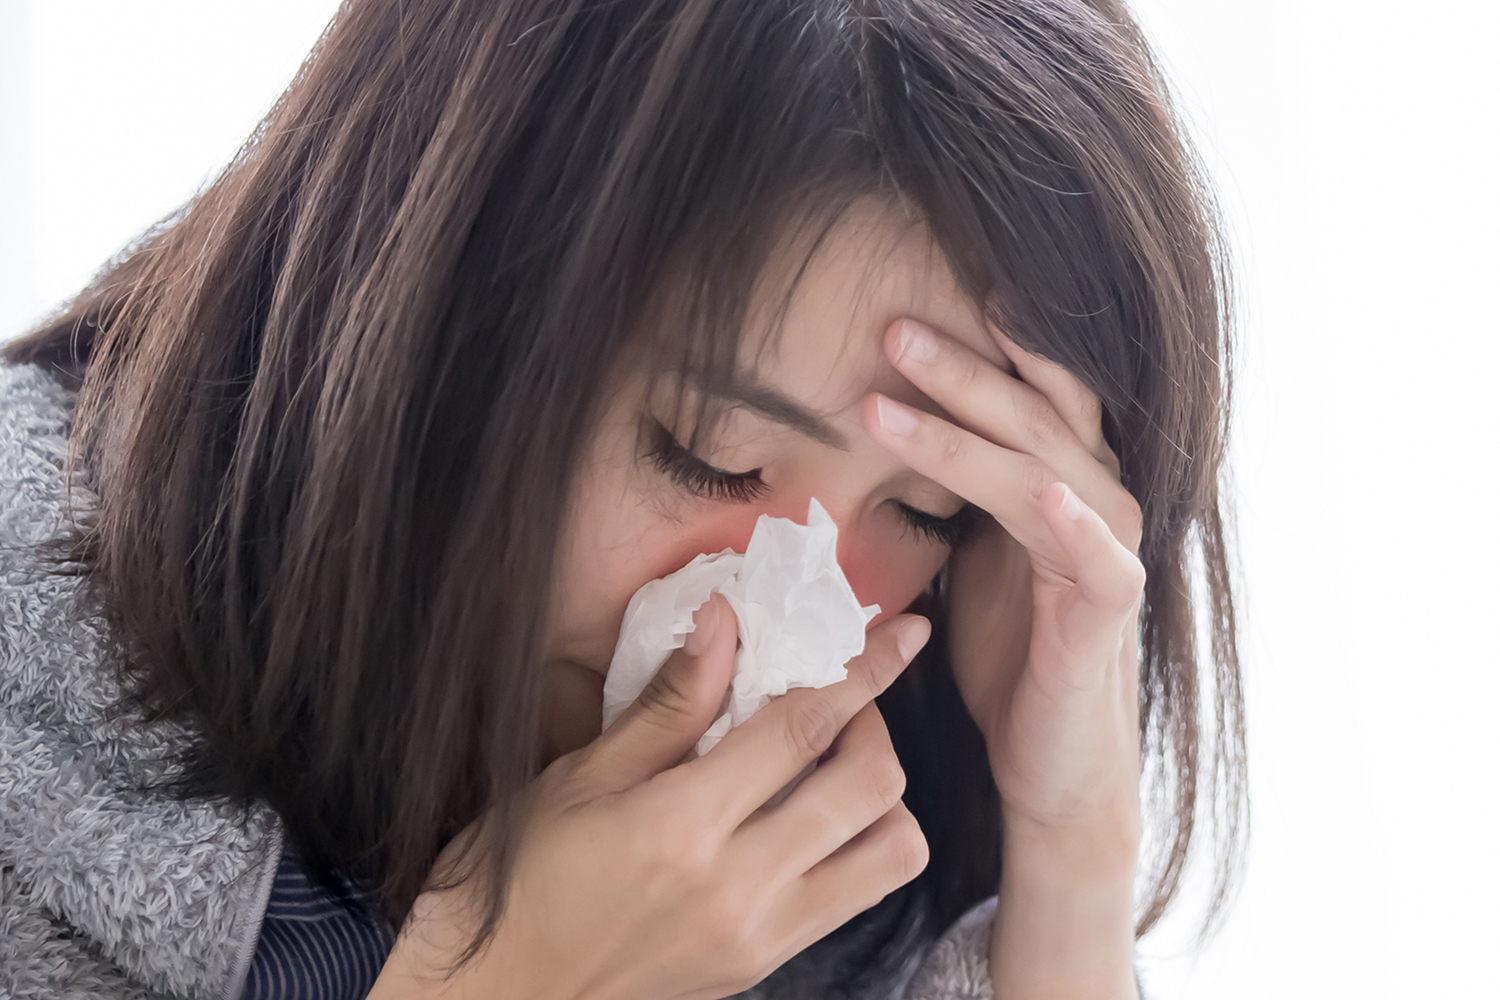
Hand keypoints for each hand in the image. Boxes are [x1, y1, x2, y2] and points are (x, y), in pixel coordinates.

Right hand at [369, 594, 933, 999]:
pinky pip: (854, 897)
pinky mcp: (764, 965)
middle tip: (832, 698)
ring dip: (882, 795)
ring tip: (830, 764)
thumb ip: (666, 704)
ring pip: (890, 854)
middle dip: (875, 724)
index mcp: (684, 827)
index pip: (803, 729)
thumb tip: (723, 620)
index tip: (906, 633)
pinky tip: (809, 816)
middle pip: (871, 788)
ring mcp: (761, 936)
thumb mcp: (578, 779)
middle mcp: (740, 887)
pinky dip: (860, 844)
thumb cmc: (517, 879)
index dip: (864, 671)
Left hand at [863, 317, 1142, 998]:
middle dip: (960, 368)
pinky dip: (1075, 523)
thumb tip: (878, 414)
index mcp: (1059, 474)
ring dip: (968, 432)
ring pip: (1041, 470)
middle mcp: (1094, 496)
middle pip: (1032, 412)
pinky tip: (1042, 493)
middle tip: (890, 328)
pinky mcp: (1111, 609)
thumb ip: (954, 481)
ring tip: (888, 400)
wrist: (1048, 755)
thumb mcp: (972, 546)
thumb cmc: (1008, 646)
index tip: (907, 302)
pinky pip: (1100, 558)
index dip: (977, 345)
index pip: (1026, 390)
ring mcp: (1107, 549)